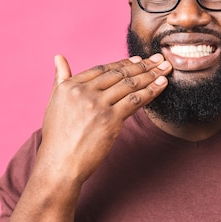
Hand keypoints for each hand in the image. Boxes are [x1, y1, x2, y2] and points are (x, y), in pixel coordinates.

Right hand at [36, 53, 171, 184]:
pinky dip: (151, 91)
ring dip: (151, 75)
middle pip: (119, 74)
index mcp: (70, 86)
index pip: (103, 69)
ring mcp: (98, 105)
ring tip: (165, 69)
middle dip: (143, 66)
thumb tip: (59, 57)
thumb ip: (60, 79)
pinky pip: (136, 100)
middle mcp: (84, 92)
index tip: (139, 59)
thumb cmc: (57, 138)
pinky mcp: (110, 120)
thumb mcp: (54, 102)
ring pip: (130, 85)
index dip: (123, 63)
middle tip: (160, 59)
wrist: (59, 164)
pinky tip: (162, 84)